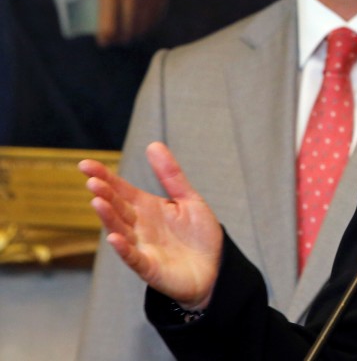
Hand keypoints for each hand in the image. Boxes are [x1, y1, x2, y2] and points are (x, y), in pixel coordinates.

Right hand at [79, 142, 222, 309]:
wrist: (214, 268)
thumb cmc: (198, 235)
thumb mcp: (188, 199)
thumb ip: (170, 174)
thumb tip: (153, 144)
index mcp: (147, 208)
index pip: (121, 190)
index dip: (105, 177)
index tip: (85, 164)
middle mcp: (139, 226)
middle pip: (118, 208)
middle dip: (105, 195)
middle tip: (92, 181)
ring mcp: (142, 247)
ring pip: (120, 230)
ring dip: (108, 218)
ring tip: (97, 202)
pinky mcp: (149, 268)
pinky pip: (133, 257)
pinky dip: (123, 248)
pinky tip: (114, 237)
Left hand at [89, 0, 172, 46]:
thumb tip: (98, 13)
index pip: (108, 27)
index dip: (105, 39)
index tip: (103, 41)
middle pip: (127, 31)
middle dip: (120, 38)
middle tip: (116, 39)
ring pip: (144, 27)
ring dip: (136, 33)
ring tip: (130, 33)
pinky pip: (157, 17)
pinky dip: (150, 24)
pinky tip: (145, 23)